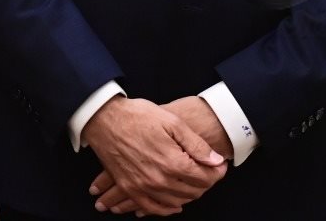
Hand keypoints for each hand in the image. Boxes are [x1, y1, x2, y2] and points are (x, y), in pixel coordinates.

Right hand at [81, 97, 225, 215]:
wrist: (105, 118)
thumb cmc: (138, 116)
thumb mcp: (172, 122)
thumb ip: (196, 144)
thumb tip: (216, 161)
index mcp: (172, 162)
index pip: (204, 177)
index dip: (217, 172)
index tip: (221, 165)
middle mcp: (159, 180)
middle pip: (192, 192)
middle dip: (205, 183)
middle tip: (209, 172)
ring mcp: (143, 186)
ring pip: (175, 202)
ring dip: (189, 195)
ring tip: (194, 183)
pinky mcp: (130, 188)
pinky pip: (152, 208)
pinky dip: (166, 209)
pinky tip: (174, 205)